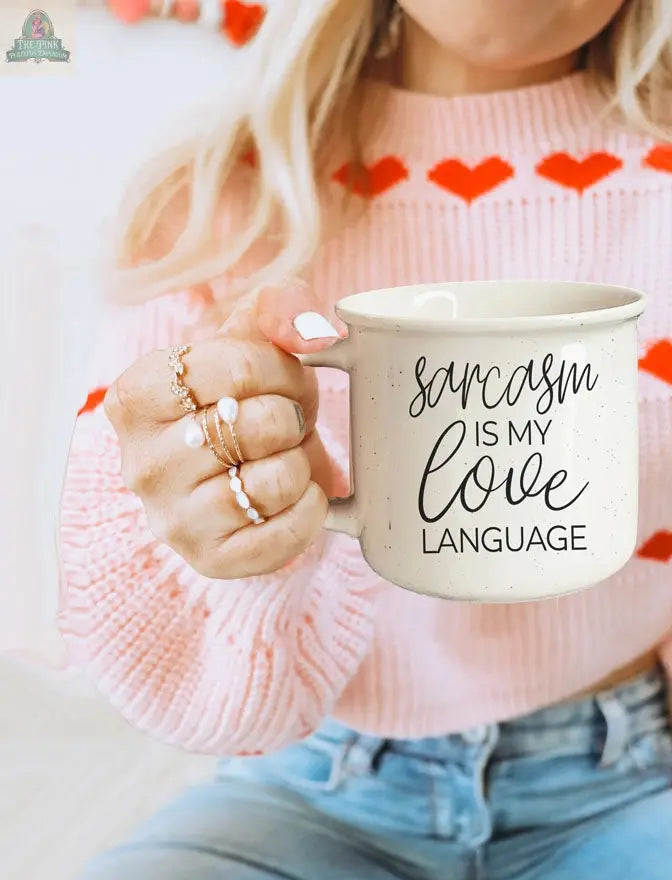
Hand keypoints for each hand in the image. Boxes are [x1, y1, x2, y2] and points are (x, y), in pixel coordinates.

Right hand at [104, 279, 345, 578]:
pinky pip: (291, 530)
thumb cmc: (237, 396)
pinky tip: (295, 494)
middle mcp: (142, 463)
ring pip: (278, 479)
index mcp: (136, 396)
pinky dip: (312, 507)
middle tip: (283, 422)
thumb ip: (280, 308)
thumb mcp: (249, 337)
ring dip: (301, 462)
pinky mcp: (213, 560)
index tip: (278, 379)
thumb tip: (316, 332)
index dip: (281, 370)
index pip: (237, 368)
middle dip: (293, 416)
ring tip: (282, 457)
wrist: (230, 468)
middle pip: (262, 423)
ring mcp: (174, 519)